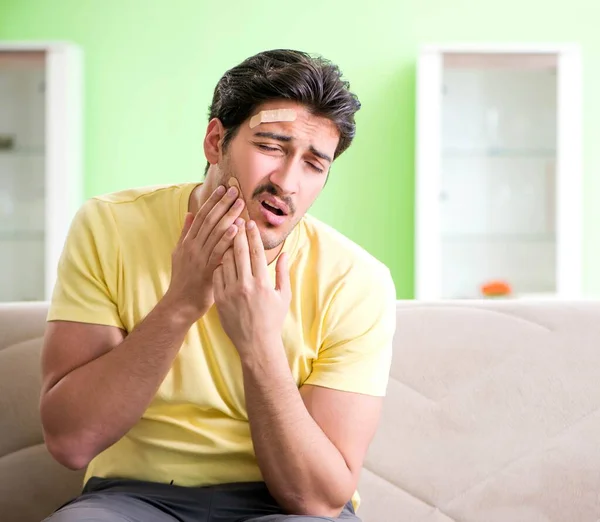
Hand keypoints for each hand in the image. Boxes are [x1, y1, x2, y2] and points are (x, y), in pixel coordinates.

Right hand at [163, 185, 245, 323]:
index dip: (213, 201)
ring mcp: (199, 258)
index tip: (223, 188)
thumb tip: (190, 213)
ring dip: (228, 216)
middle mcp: (192, 247)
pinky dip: (227, 238)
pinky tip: (236, 228)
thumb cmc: (184, 280)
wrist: (179, 304)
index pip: (201, 216)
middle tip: (235, 190)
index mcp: (188, 242)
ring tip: (240, 203)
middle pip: (209, 220)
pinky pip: (218, 251)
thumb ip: (186, 233)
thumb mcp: (179, 253)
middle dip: (223, 203)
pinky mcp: (207, 270)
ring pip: (215, 232)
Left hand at [213, 220, 290, 355]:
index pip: (257, 253)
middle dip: (237, 234)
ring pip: (225, 261)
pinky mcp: (220, 299)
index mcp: (263, 283)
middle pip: (240, 252)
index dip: (253, 236)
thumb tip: (284, 253)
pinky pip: (217, 275)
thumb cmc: (272, 320)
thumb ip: (283, 273)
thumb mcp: (283, 296)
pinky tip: (220, 257)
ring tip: (226, 235)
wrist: (256, 344)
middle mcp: (246, 286)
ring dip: (226, 247)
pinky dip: (219, 264)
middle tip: (235, 219)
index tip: (250, 222)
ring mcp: (231, 292)